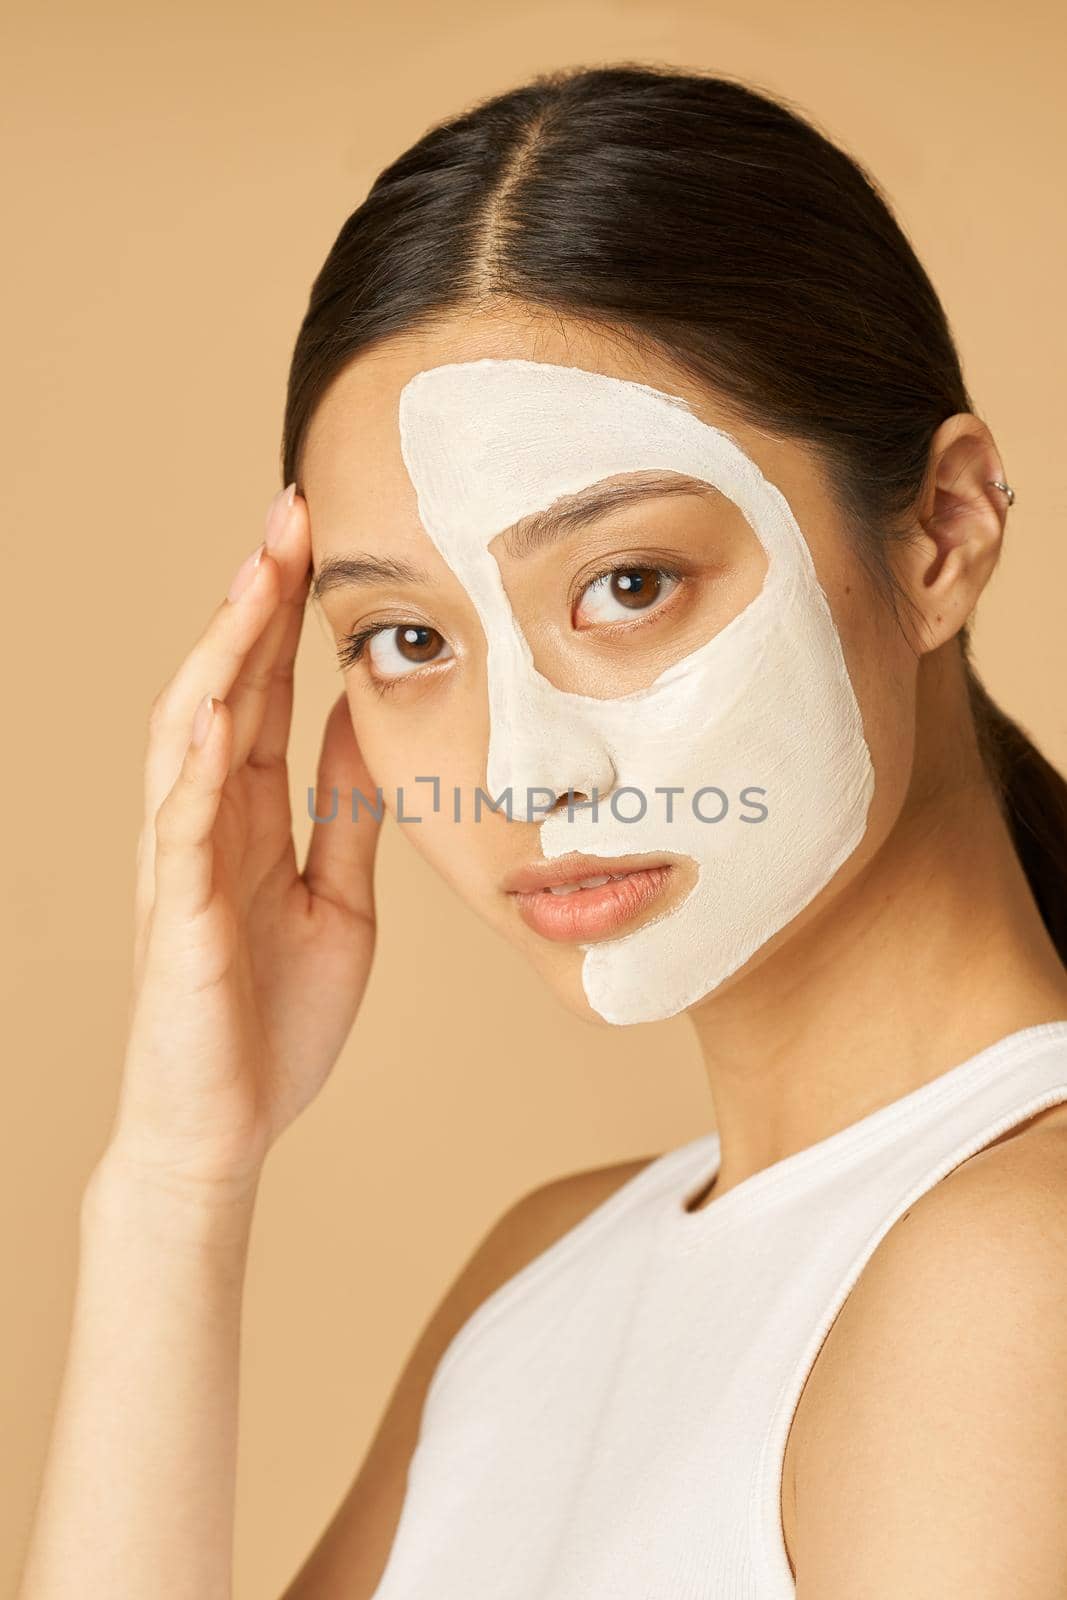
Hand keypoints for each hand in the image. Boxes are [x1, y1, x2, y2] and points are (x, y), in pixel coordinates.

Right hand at [101, 486, 379, 1202]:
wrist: (225, 1130)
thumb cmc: (272, 1021)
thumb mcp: (337, 896)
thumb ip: (345, 813)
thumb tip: (373, 726)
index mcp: (248, 818)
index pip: (260, 693)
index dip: (284, 616)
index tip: (320, 538)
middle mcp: (205, 822)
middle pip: (222, 687)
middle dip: (253, 599)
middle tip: (290, 511)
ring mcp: (181, 863)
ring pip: (188, 732)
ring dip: (219, 652)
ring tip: (255, 575)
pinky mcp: (174, 916)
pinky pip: (177, 826)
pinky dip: (192, 761)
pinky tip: (215, 705)